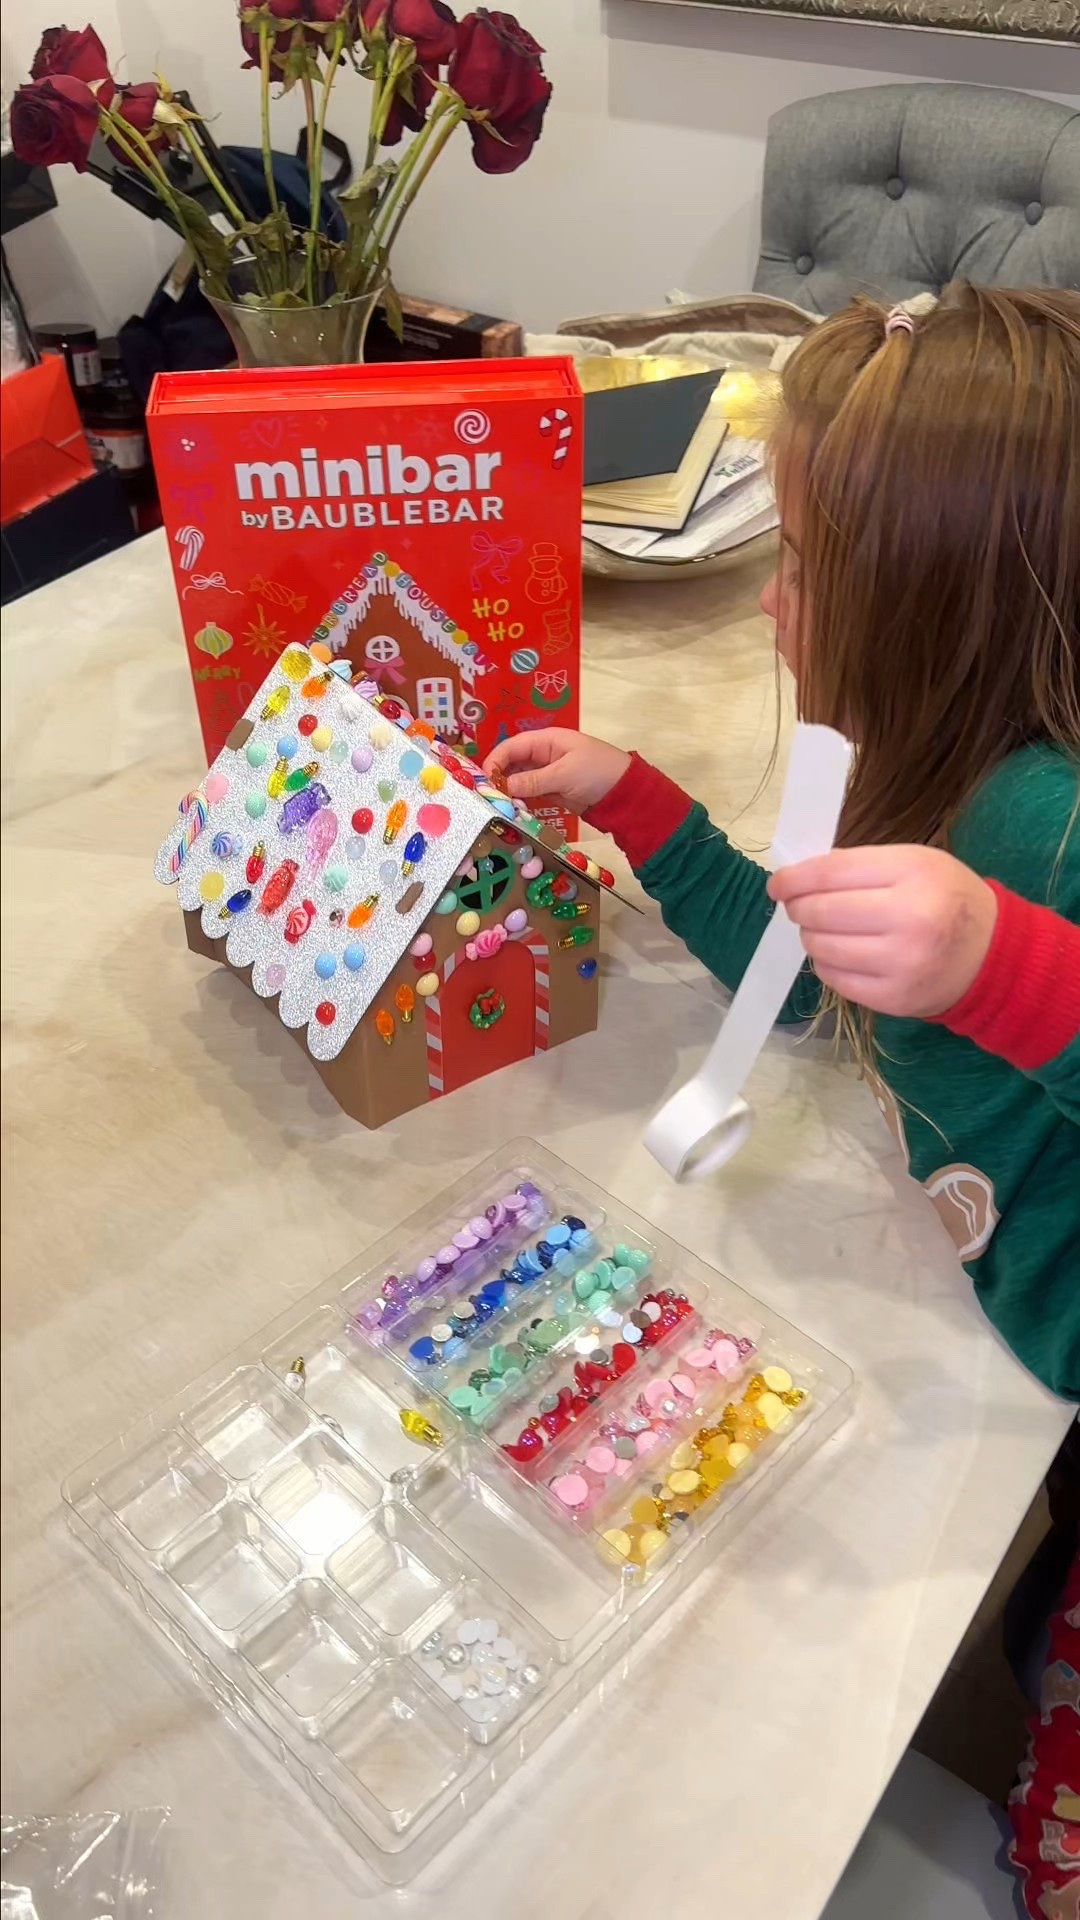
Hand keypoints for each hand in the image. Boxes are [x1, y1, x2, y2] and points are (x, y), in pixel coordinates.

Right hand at [484, 729, 630, 814]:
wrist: (626, 794)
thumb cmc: (597, 772)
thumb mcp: (564, 774)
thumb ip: (533, 781)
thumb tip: (503, 787)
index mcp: (547, 740)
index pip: (512, 746)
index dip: (495, 761)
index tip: (484, 781)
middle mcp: (543, 755)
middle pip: (512, 763)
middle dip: (498, 778)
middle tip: (487, 797)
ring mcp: (548, 773)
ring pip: (519, 780)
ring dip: (508, 792)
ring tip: (497, 806)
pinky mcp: (553, 791)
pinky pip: (530, 794)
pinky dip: (521, 801)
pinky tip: (513, 811)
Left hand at [767, 845, 998, 1018]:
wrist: (992, 956)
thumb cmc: (948, 899)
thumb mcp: (917, 863)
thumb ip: (862, 865)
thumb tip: (800, 879)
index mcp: (914, 873)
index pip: (831, 873)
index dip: (795, 879)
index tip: (777, 884)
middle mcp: (909, 918)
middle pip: (820, 911)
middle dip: (800, 908)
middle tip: (800, 907)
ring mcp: (901, 963)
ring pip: (821, 947)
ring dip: (810, 937)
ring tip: (825, 930)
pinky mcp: (894, 998)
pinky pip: (835, 978)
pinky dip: (827, 963)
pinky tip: (841, 953)